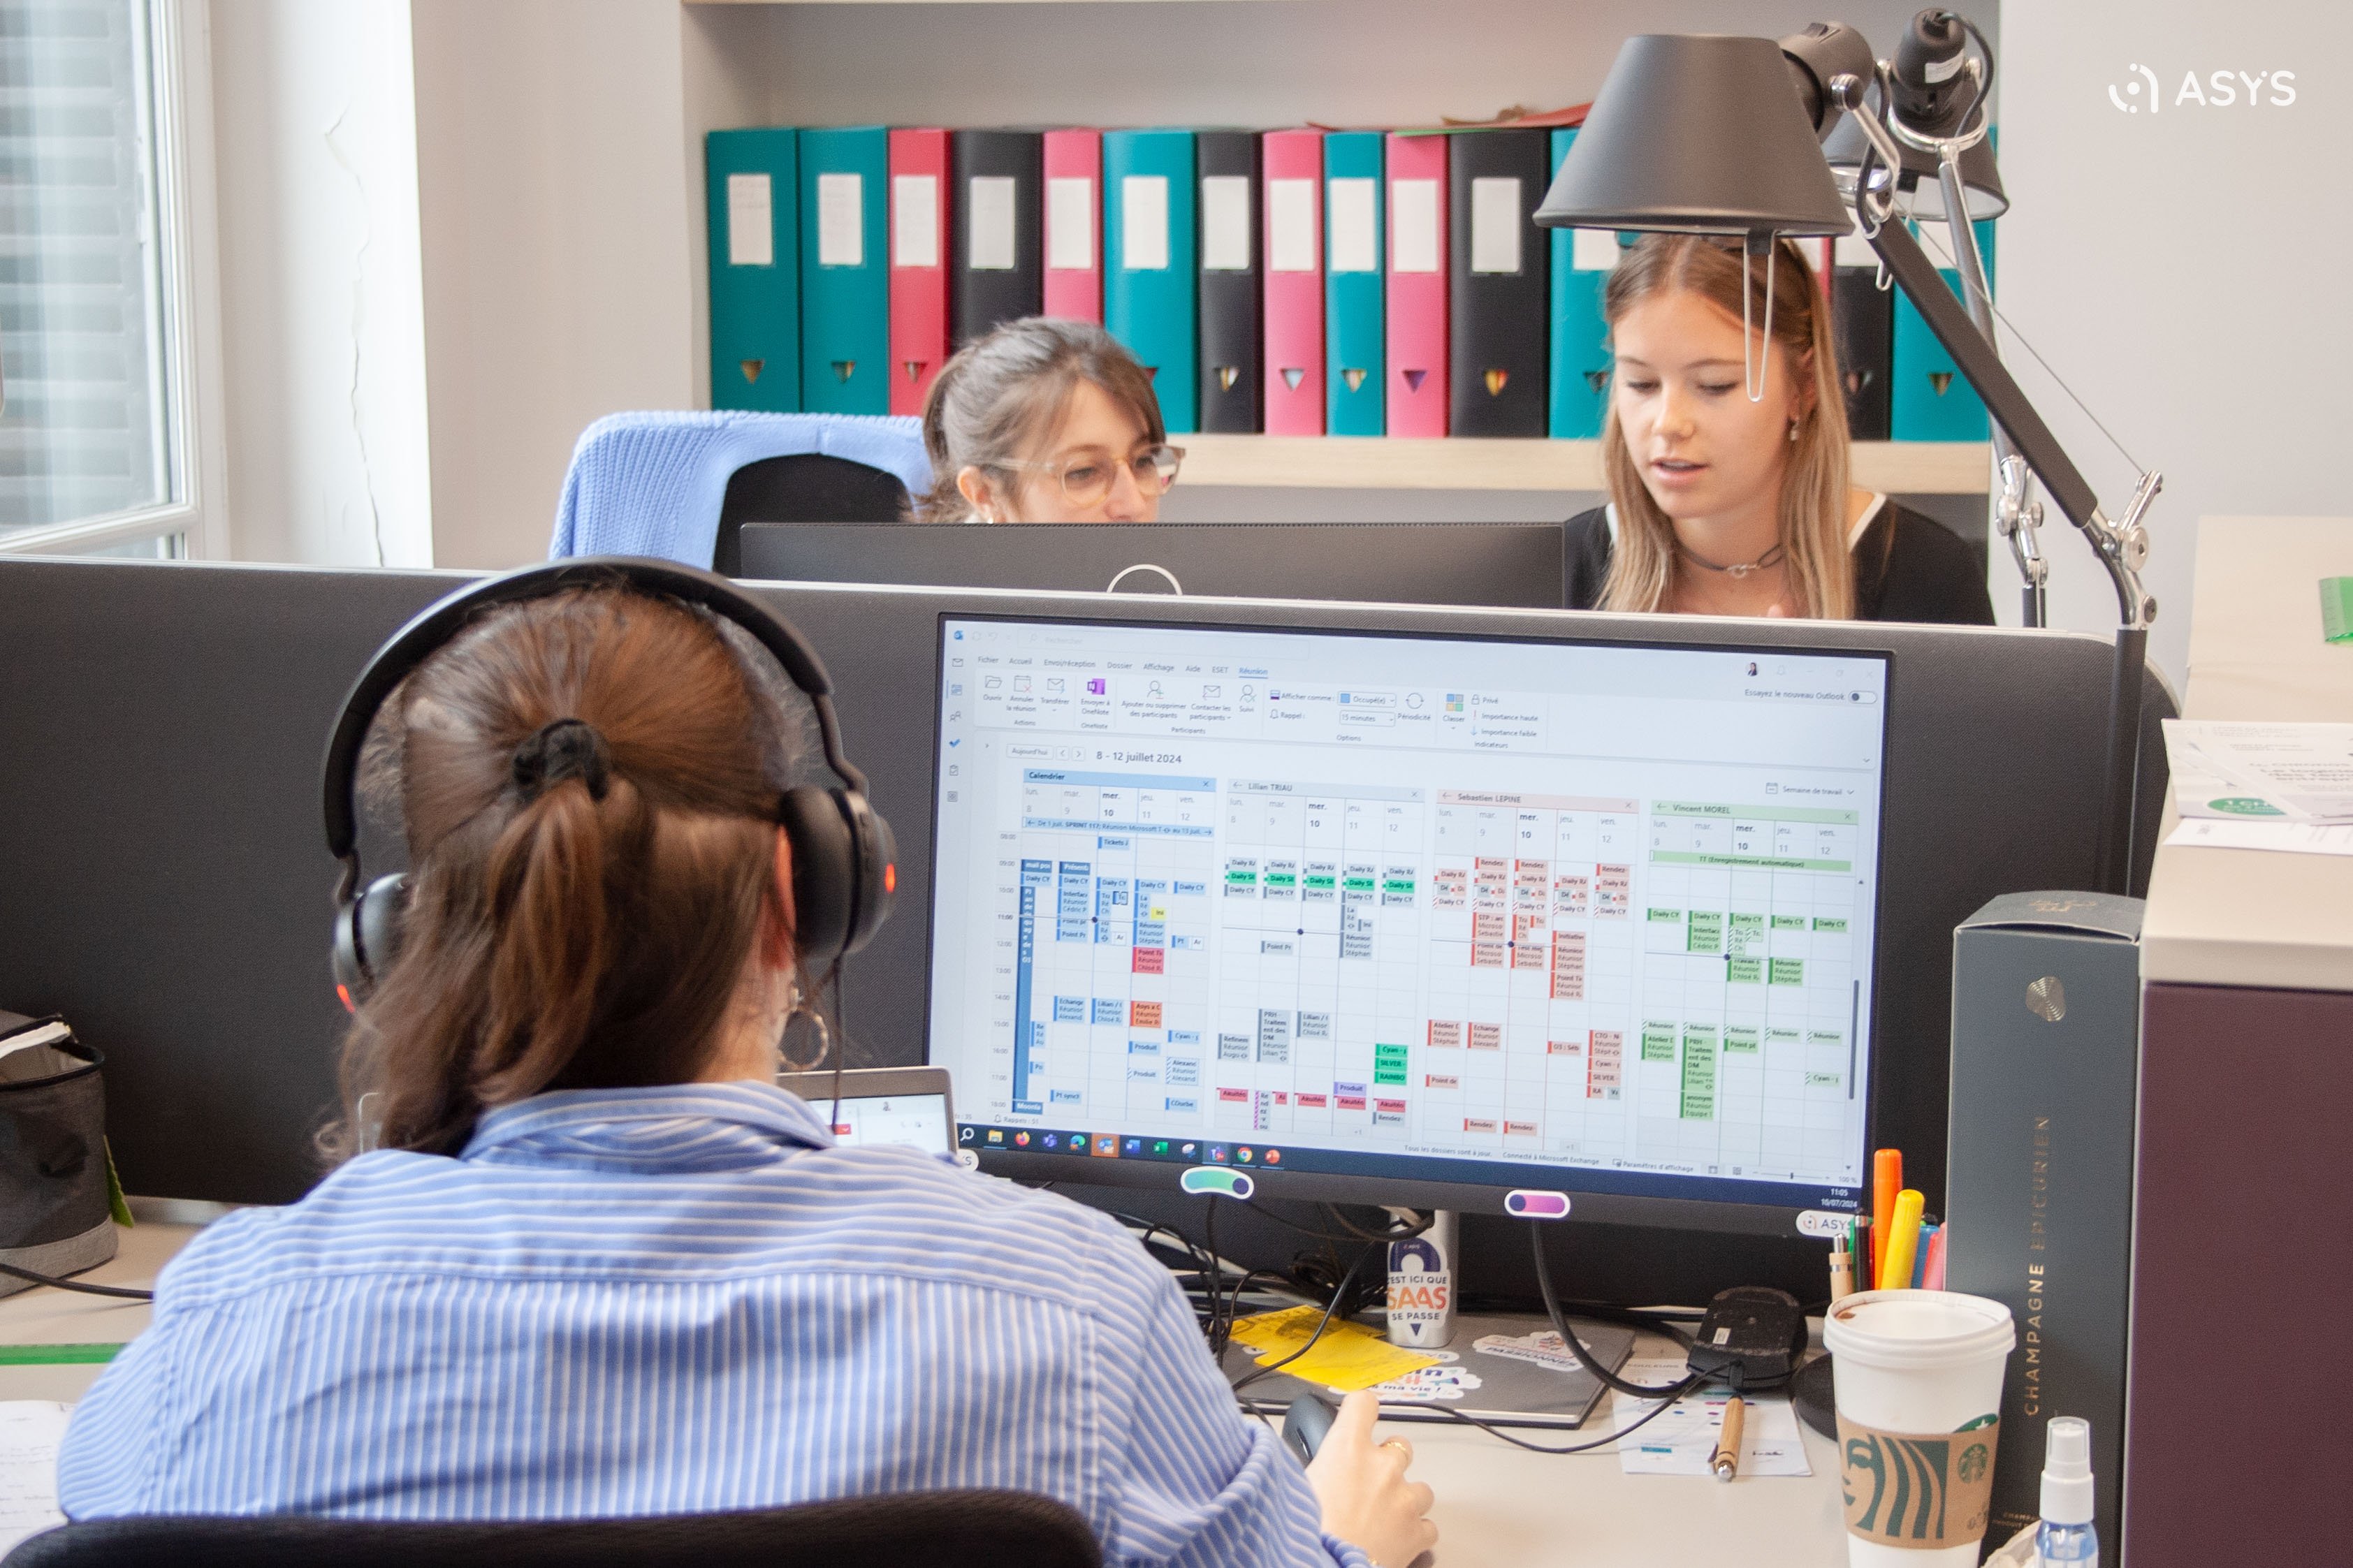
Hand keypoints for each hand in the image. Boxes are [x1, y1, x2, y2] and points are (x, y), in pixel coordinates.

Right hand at [1305, 1391, 1437, 1567]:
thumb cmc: (1308, 1535)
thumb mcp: (1296, 1486)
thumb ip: (1310, 1467)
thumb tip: (1298, 1465)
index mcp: (1348, 1448)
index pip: (1363, 1404)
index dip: (1362, 1409)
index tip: (1361, 1414)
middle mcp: (1383, 1467)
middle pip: (1400, 1446)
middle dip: (1388, 1462)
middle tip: (1368, 1483)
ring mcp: (1405, 1498)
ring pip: (1421, 1488)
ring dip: (1406, 1499)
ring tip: (1383, 1517)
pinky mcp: (1418, 1531)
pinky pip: (1427, 1526)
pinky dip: (1415, 1532)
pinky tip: (1396, 1540)